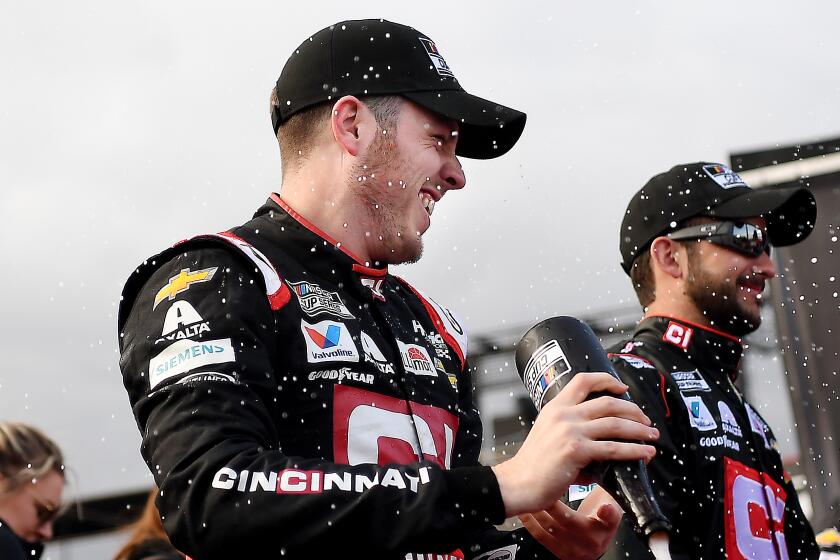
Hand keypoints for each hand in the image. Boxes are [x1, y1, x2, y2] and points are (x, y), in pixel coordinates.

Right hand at [491, 372, 657, 516]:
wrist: (518, 482)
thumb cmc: (533, 464)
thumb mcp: (547, 433)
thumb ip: (571, 429)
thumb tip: (600, 439)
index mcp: (555, 407)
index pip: (583, 380)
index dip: (607, 380)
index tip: (623, 388)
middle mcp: (564, 414)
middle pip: (608, 402)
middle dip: (633, 410)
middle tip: (645, 420)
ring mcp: (570, 431)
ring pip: (615, 424)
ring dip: (639, 430)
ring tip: (652, 436)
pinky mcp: (577, 450)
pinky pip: (613, 448)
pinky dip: (634, 450)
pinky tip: (645, 453)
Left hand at [519, 486, 622, 559]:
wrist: (593, 536)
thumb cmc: (598, 513)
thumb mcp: (608, 502)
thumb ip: (607, 491)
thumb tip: (605, 462)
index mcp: (607, 526)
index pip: (610, 520)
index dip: (608, 513)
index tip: (603, 506)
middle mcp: (593, 542)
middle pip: (571, 521)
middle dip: (553, 503)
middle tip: (543, 486)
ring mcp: (575, 550)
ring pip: (552, 528)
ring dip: (538, 509)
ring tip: (530, 494)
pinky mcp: (560, 553)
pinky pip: (541, 536)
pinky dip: (531, 521)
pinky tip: (527, 509)